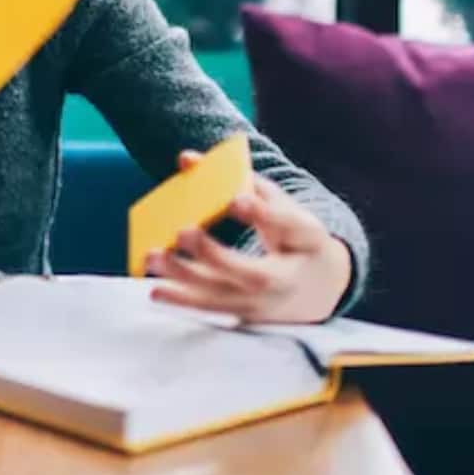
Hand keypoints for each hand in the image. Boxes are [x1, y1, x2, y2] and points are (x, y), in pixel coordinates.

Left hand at [145, 158, 352, 323]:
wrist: (319, 285)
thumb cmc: (293, 235)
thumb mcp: (280, 203)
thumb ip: (239, 179)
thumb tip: (185, 159)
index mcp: (307, 240)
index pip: (289, 226)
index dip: (263, 213)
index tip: (237, 199)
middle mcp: (289, 278)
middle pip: (253, 275)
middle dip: (215, 255)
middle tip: (182, 231)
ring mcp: (266, 303)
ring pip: (226, 297)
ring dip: (186, 279)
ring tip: (154, 257)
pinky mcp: (246, 315)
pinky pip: (212, 310)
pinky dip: (182, 301)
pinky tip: (155, 291)